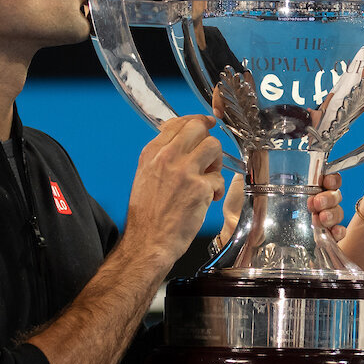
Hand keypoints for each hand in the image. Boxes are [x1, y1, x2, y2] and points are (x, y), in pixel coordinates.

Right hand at [125, 115, 225, 262]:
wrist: (148, 241)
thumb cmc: (147, 215)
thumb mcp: (145, 176)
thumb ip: (161, 157)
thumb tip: (180, 142)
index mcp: (152, 153)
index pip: (177, 123)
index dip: (196, 122)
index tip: (205, 123)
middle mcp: (167, 157)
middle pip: (198, 128)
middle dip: (209, 138)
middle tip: (209, 154)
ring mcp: (184, 171)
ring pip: (214, 147)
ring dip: (216, 162)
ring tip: (209, 178)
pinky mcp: (200, 188)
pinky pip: (219, 178)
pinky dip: (217, 189)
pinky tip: (209, 199)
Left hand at [218, 172, 345, 246]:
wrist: (233, 229)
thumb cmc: (240, 204)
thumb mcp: (245, 180)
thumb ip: (253, 166)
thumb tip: (254, 153)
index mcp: (300, 184)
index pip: (326, 177)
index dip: (331, 178)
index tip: (326, 180)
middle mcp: (311, 200)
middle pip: (334, 195)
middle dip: (329, 198)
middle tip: (315, 203)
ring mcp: (314, 220)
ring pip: (336, 213)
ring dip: (333, 214)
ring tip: (319, 219)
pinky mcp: (314, 239)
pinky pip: (335, 235)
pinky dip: (337, 232)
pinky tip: (331, 232)